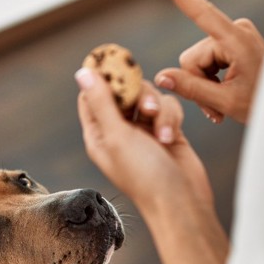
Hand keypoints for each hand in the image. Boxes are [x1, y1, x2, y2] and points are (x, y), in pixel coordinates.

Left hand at [76, 68, 213, 211]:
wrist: (181, 202)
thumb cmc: (145, 176)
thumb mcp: (117, 136)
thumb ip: (101, 102)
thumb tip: (82, 73)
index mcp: (99, 134)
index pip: (91, 95)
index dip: (102, 77)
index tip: (114, 62)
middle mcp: (119, 131)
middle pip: (123, 91)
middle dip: (137, 94)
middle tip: (145, 107)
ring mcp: (144, 131)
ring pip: (149, 97)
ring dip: (158, 109)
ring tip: (162, 132)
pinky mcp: (168, 131)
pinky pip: (169, 107)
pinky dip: (172, 118)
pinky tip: (172, 137)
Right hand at [154, 0, 263, 123]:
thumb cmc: (262, 102)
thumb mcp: (225, 102)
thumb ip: (191, 88)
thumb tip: (161, 77)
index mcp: (237, 40)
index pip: (201, 13)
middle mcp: (235, 30)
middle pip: (192, 58)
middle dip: (198, 83)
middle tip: (216, 108)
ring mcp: (234, 35)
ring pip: (196, 62)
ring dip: (204, 86)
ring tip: (222, 104)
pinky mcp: (231, 42)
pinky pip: (205, 62)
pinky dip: (210, 82)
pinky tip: (223, 95)